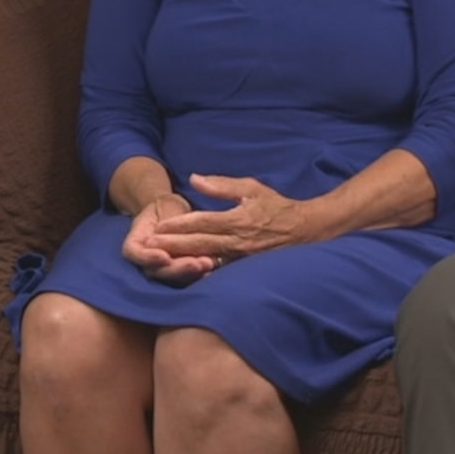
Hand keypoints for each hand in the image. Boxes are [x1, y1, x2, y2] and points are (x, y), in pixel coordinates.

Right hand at [119, 194, 217, 284]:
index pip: (133, 253)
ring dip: (191, 274)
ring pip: (172, 279)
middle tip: (196, 264)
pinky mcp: (179, 275)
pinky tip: (214, 267)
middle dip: (177, 269)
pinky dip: (200, 274)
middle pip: (155, 271)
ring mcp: (162, 270)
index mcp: (136, 242)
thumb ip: (166, 218)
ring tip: (209, 264)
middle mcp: (146, 261)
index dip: (148, 257)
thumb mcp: (164, 206)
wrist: (173, 216)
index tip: (165, 256)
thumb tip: (170, 227)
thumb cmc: (166, 208)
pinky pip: (187, 278)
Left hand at [145, 174, 312, 265]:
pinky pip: (218, 271)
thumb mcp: (251, 188)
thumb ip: (222, 185)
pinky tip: (183, 274)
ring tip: (160, 261)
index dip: (179, 225)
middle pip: (199, 244)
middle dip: (173, 246)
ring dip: (182, 260)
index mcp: (238, 219)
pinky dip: (200, 272)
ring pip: (206, 260)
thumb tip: (194, 179)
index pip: (203, 222)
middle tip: (149, 248)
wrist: (306, 230)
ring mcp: (240, 258)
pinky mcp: (243, 268)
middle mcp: (238, 241)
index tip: (158, 227)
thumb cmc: (277, 207)